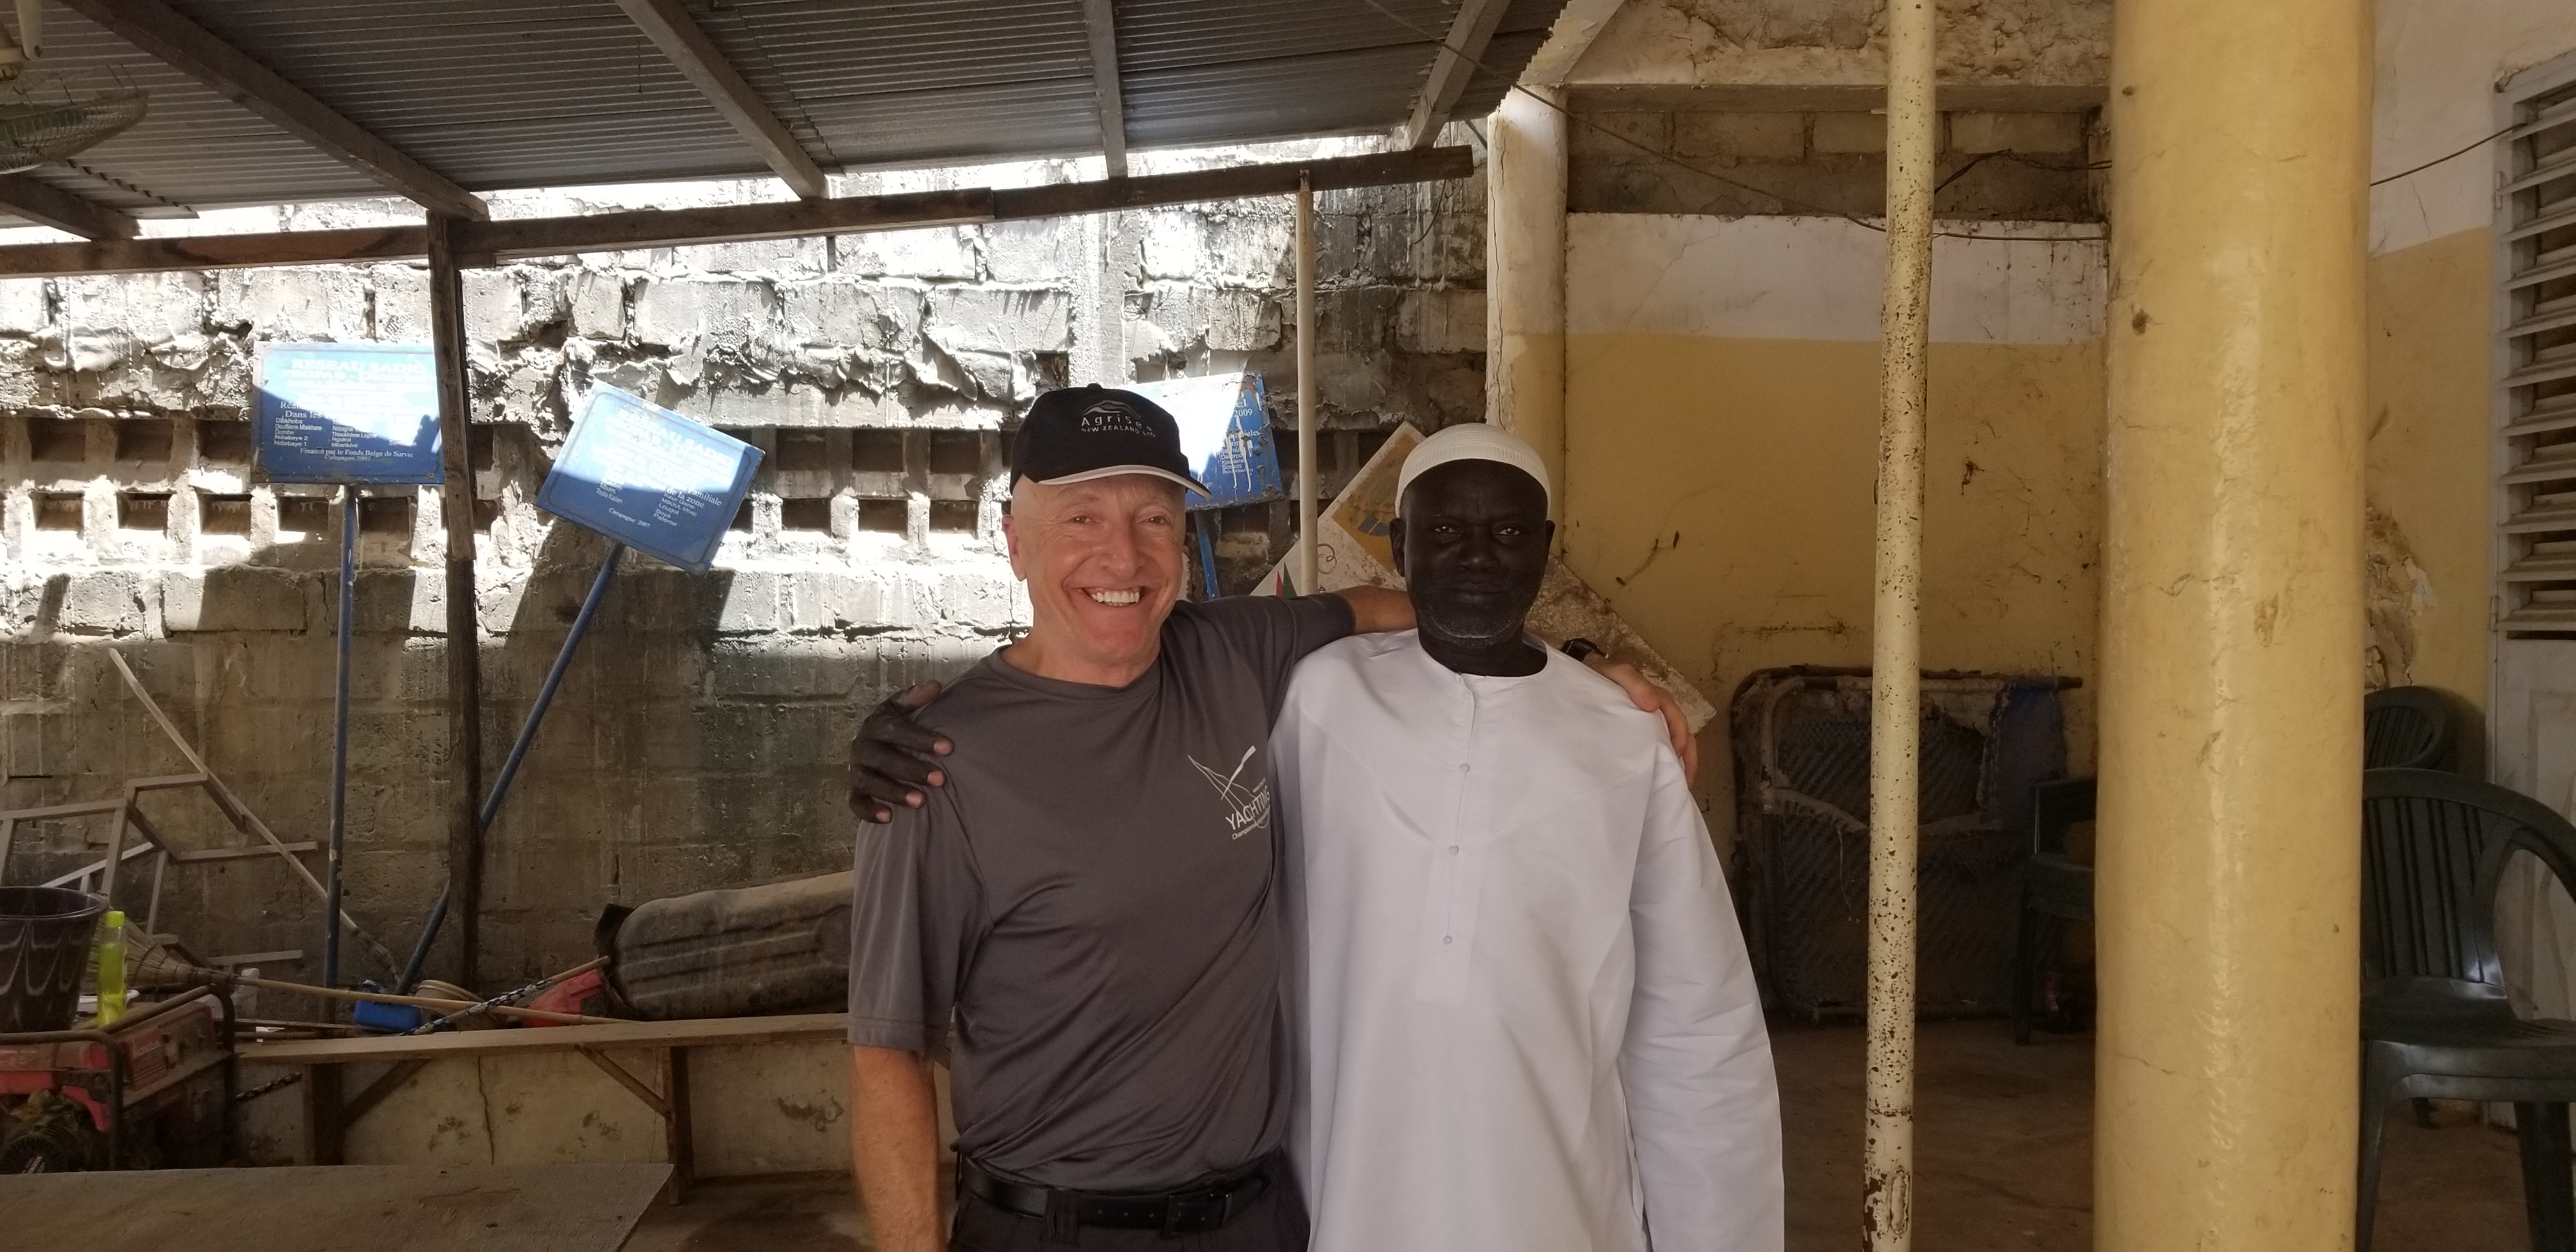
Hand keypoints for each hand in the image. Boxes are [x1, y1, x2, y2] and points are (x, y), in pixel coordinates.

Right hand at [848, 682, 952, 822]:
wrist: (872, 746)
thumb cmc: (894, 729)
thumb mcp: (902, 709)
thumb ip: (916, 698)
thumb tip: (935, 685)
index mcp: (876, 724)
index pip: (896, 730)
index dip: (921, 738)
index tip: (949, 748)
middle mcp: (862, 747)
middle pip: (883, 759)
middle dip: (912, 769)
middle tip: (941, 780)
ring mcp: (855, 770)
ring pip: (869, 782)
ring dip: (894, 791)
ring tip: (921, 801)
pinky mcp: (853, 791)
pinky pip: (856, 803)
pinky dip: (870, 810)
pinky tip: (889, 818)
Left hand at [1591, 660, 1699, 786]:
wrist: (1584, 677)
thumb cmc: (1603, 675)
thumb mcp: (1617, 673)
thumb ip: (1635, 684)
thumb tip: (1653, 705)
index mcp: (1657, 697)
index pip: (1676, 718)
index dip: (1680, 736)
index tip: (1677, 754)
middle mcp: (1660, 711)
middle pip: (1681, 734)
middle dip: (1688, 756)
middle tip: (1685, 779)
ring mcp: (1652, 722)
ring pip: (1675, 742)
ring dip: (1682, 762)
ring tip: (1682, 784)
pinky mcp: (1642, 732)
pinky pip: (1661, 746)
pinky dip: (1667, 761)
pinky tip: (1665, 777)